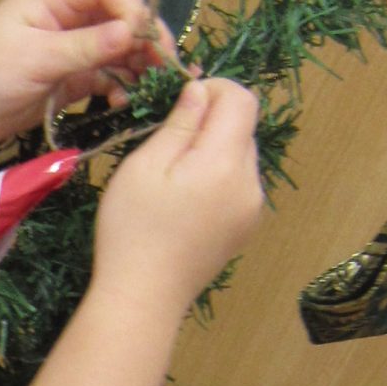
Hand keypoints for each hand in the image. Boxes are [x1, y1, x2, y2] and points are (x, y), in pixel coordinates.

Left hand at [0, 0, 174, 149]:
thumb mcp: (35, 58)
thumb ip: (85, 46)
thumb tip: (133, 32)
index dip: (132, 6)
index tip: (144, 38)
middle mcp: (67, 18)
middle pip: (121, 14)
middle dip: (145, 37)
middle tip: (165, 66)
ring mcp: (71, 48)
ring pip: (120, 47)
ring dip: (139, 64)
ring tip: (153, 88)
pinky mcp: (71, 78)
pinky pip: (108, 76)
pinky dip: (122, 86)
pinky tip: (125, 102)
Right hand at [94, 78, 266, 307]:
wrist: (144, 296)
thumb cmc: (134, 228)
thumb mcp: (145, 166)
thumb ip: (180, 123)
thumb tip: (200, 91)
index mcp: (227, 162)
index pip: (242, 99)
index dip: (213, 89)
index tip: (179, 104)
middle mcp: (251, 183)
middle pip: (243, 128)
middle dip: (210, 122)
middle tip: (166, 142)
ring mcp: (252, 209)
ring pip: (240, 156)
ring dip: (213, 150)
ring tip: (173, 176)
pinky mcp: (245, 227)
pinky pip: (238, 184)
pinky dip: (217, 177)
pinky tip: (186, 201)